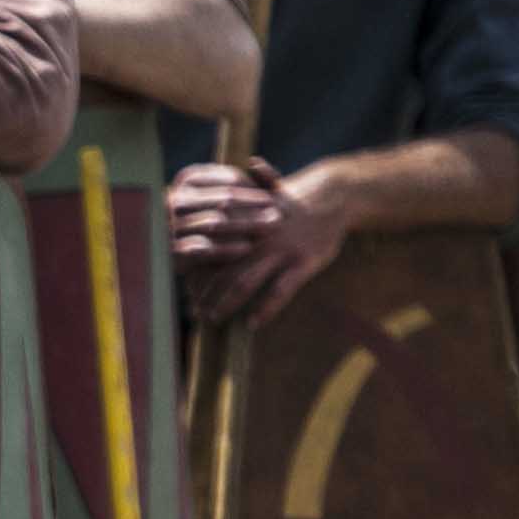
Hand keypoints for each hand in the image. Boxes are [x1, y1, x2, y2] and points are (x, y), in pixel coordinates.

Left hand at [167, 155, 343, 321]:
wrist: (334, 195)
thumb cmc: (292, 200)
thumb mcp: (258, 193)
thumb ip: (232, 200)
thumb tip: (202, 207)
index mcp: (244, 223)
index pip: (212, 251)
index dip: (196, 271)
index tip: (184, 288)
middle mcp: (259, 238)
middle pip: (223, 271)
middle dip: (205, 293)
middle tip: (193, 311)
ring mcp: (282, 251)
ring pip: (246, 283)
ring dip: (226, 303)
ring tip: (213, 318)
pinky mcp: (304, 262)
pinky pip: (280, 291)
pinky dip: (265, 309)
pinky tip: (252, 324)